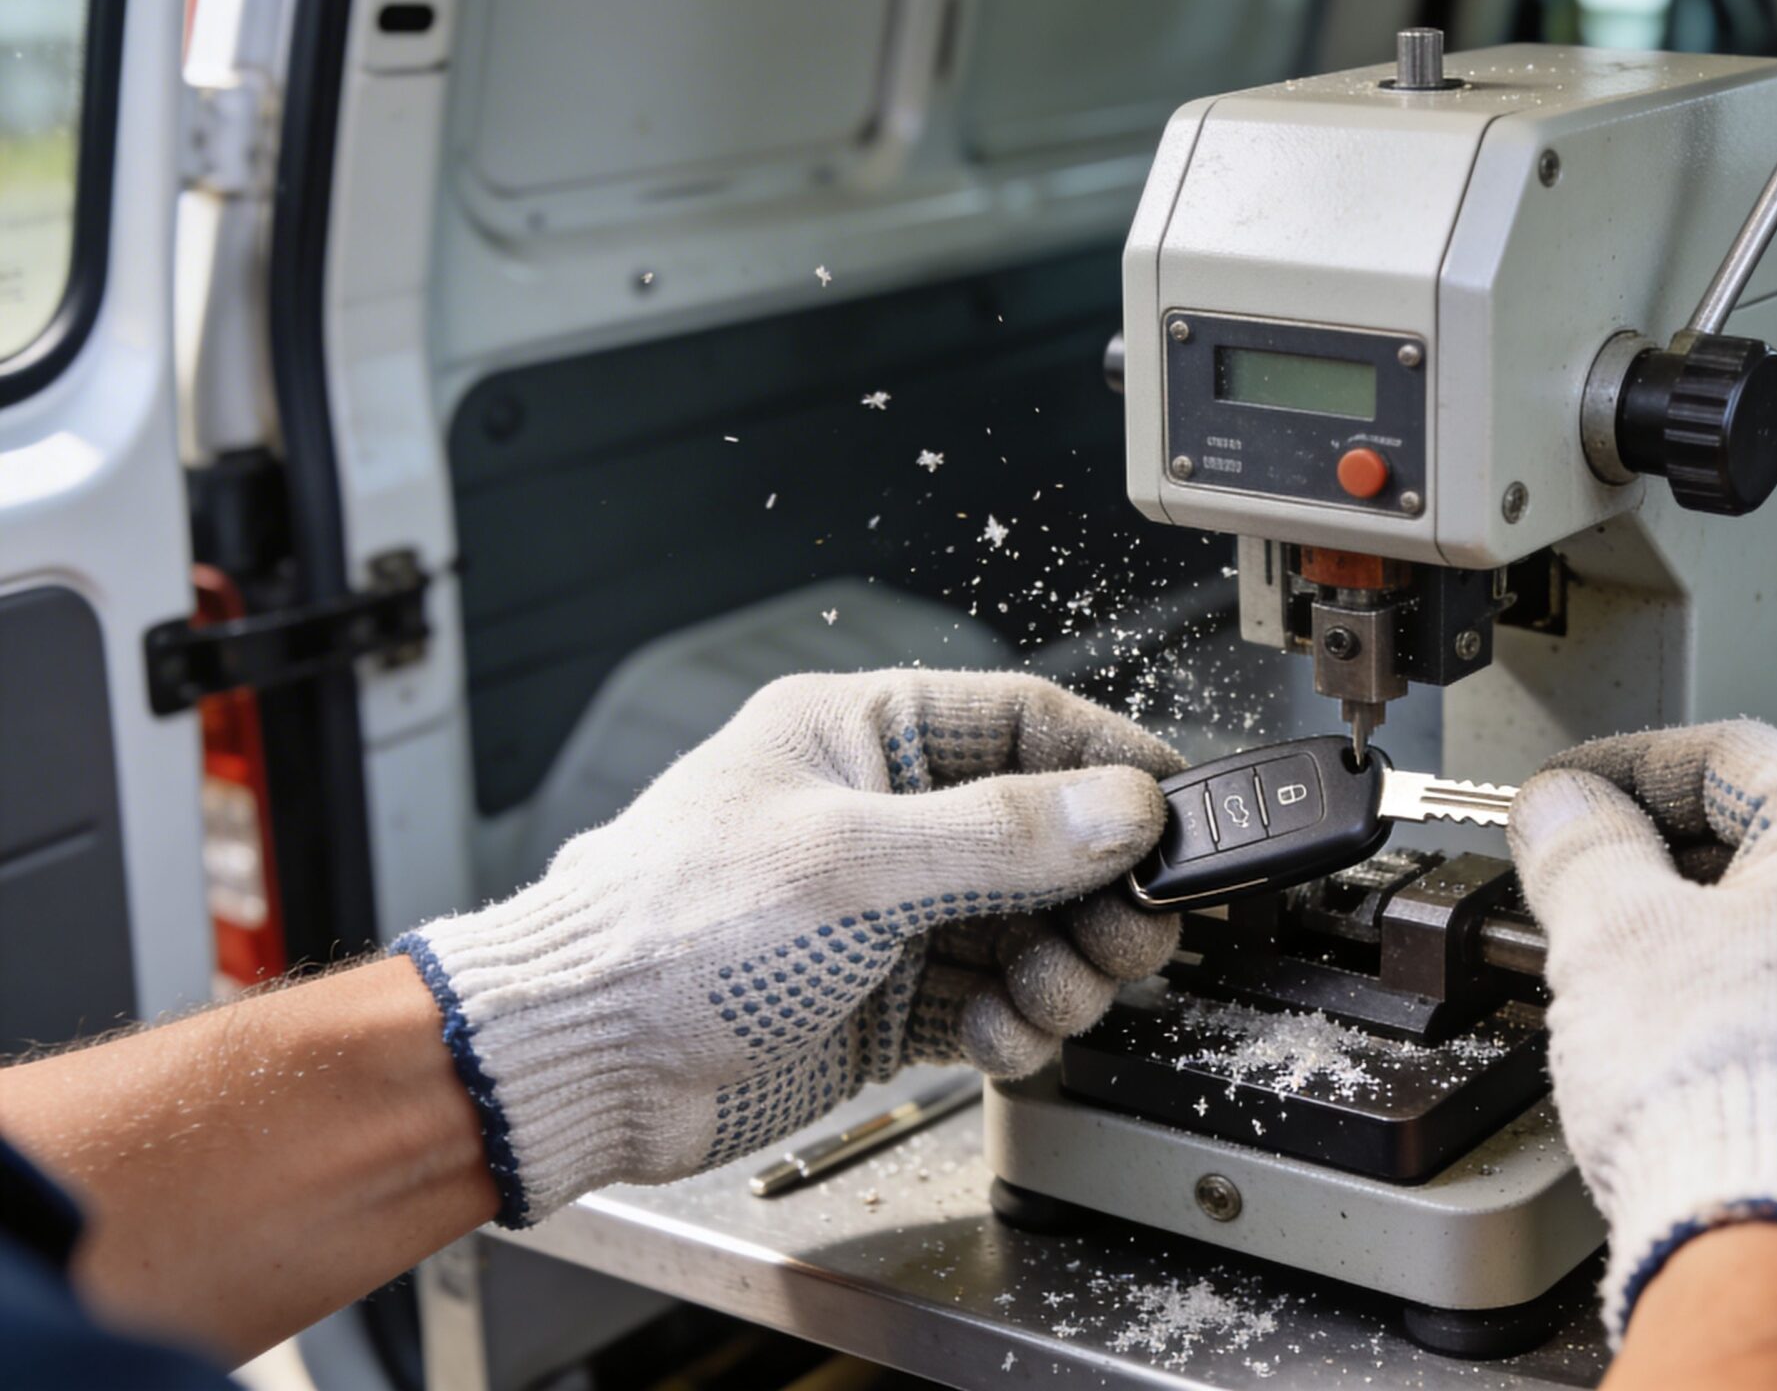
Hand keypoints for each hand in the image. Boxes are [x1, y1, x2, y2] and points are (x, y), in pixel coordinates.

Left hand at [395, 670, 1185, 1224]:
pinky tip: (996, 1036)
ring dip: (1063, 969)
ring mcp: (888, 914)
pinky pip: (995, 1002)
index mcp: (862, 738)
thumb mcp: (853, 865)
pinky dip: (1016, 1026)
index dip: (1112, 764)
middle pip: (1048, 837)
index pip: (1025, 725)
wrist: (582, 1062)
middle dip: (1098, 889)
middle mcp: (883, 820)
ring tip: (1051, 994)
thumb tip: (1118, 807)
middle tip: (1129, 932)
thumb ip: (1001, 836)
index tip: (1181, 807)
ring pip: (1032, 928)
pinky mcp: (886, 1001)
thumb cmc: (665, 928)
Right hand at [1505, 721, 1776, 1383]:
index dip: (1628, 768)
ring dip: (1733, 947)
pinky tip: (1717, 1058)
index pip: (1735, 756)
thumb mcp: (1612, 935)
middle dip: (1680, 866)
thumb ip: (1582, 845)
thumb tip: (1565, 809)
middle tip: (1595, 893)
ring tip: (1645, 988)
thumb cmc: (1728, 1093)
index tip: (1573, 795)